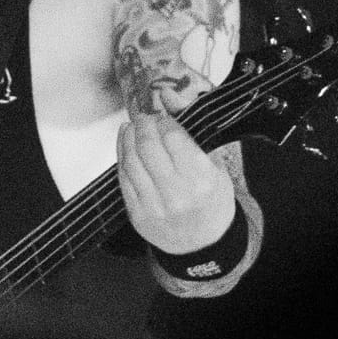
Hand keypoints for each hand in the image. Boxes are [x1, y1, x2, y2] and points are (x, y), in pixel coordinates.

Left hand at [117, 111, 236, 253]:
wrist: (204, 244)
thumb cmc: (212, 201)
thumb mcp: (215, 166)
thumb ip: (193, 130)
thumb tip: (168, 95)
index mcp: (202, 179)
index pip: (174, 137)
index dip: (164, 120)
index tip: (161, 114)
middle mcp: (177, 193)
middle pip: (148, 146)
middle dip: (143, 125)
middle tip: (144, 117)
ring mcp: (154, 205)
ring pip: (131, 160)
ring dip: (128, 137)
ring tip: (132, 127)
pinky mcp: (137, 213)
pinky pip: (123, 178)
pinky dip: (122, 157)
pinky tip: (126, 146)